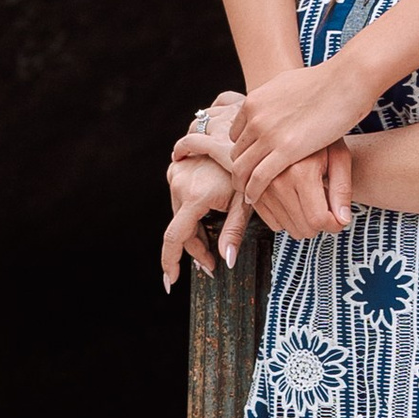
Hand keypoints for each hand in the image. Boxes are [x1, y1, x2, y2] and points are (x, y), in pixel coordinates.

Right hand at [162, 151, 245, 288]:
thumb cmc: (248, 169)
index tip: (170, 282)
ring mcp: (176, 174)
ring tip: (211, 242)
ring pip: (180, 215)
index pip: (175, 237)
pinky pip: (180, 200)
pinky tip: (206, 220)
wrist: (239, 135)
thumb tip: (227, 261)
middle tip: (212, 264)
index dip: (170, 262)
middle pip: (181, 229)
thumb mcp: (246, 202)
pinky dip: (190, 215)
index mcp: (195, 195)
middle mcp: (179, 184)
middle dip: (196, 248)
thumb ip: (234, 232)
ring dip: (193, 231)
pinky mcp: (177, 168)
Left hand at [228, 51, 375, 198]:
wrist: (345, 80)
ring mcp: (268, 134)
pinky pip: (258, 177)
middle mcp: (255, 117)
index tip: (252, 160)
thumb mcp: (287, 83)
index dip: (244, 149)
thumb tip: (274, 101)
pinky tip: (255, 199)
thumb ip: (274, 98)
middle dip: (241, 169)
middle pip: (236, 152)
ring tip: (248, 195)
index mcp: (254, 102)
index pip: (235, 134)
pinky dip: (253, 191)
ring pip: (242, 167)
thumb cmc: (326, 81)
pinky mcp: (285, 150)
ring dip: (242, 184)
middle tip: (246, 182)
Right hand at [247, 145, 353, 240]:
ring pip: (286, 228)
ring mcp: (261, 186)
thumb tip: (343, 221)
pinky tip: (294, 200)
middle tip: (324, 206)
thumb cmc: (321, 139)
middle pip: (302, 228)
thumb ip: (342, 190)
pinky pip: (271, 222)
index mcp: (301, 173)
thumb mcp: (339, 157)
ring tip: (309, 199)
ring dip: (301, 221)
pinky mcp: (253, 190)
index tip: (338, 219)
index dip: (333, 225)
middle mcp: (276, 180)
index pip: (318, 220)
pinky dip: (285, 217)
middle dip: (318, 225)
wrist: (293, 121)